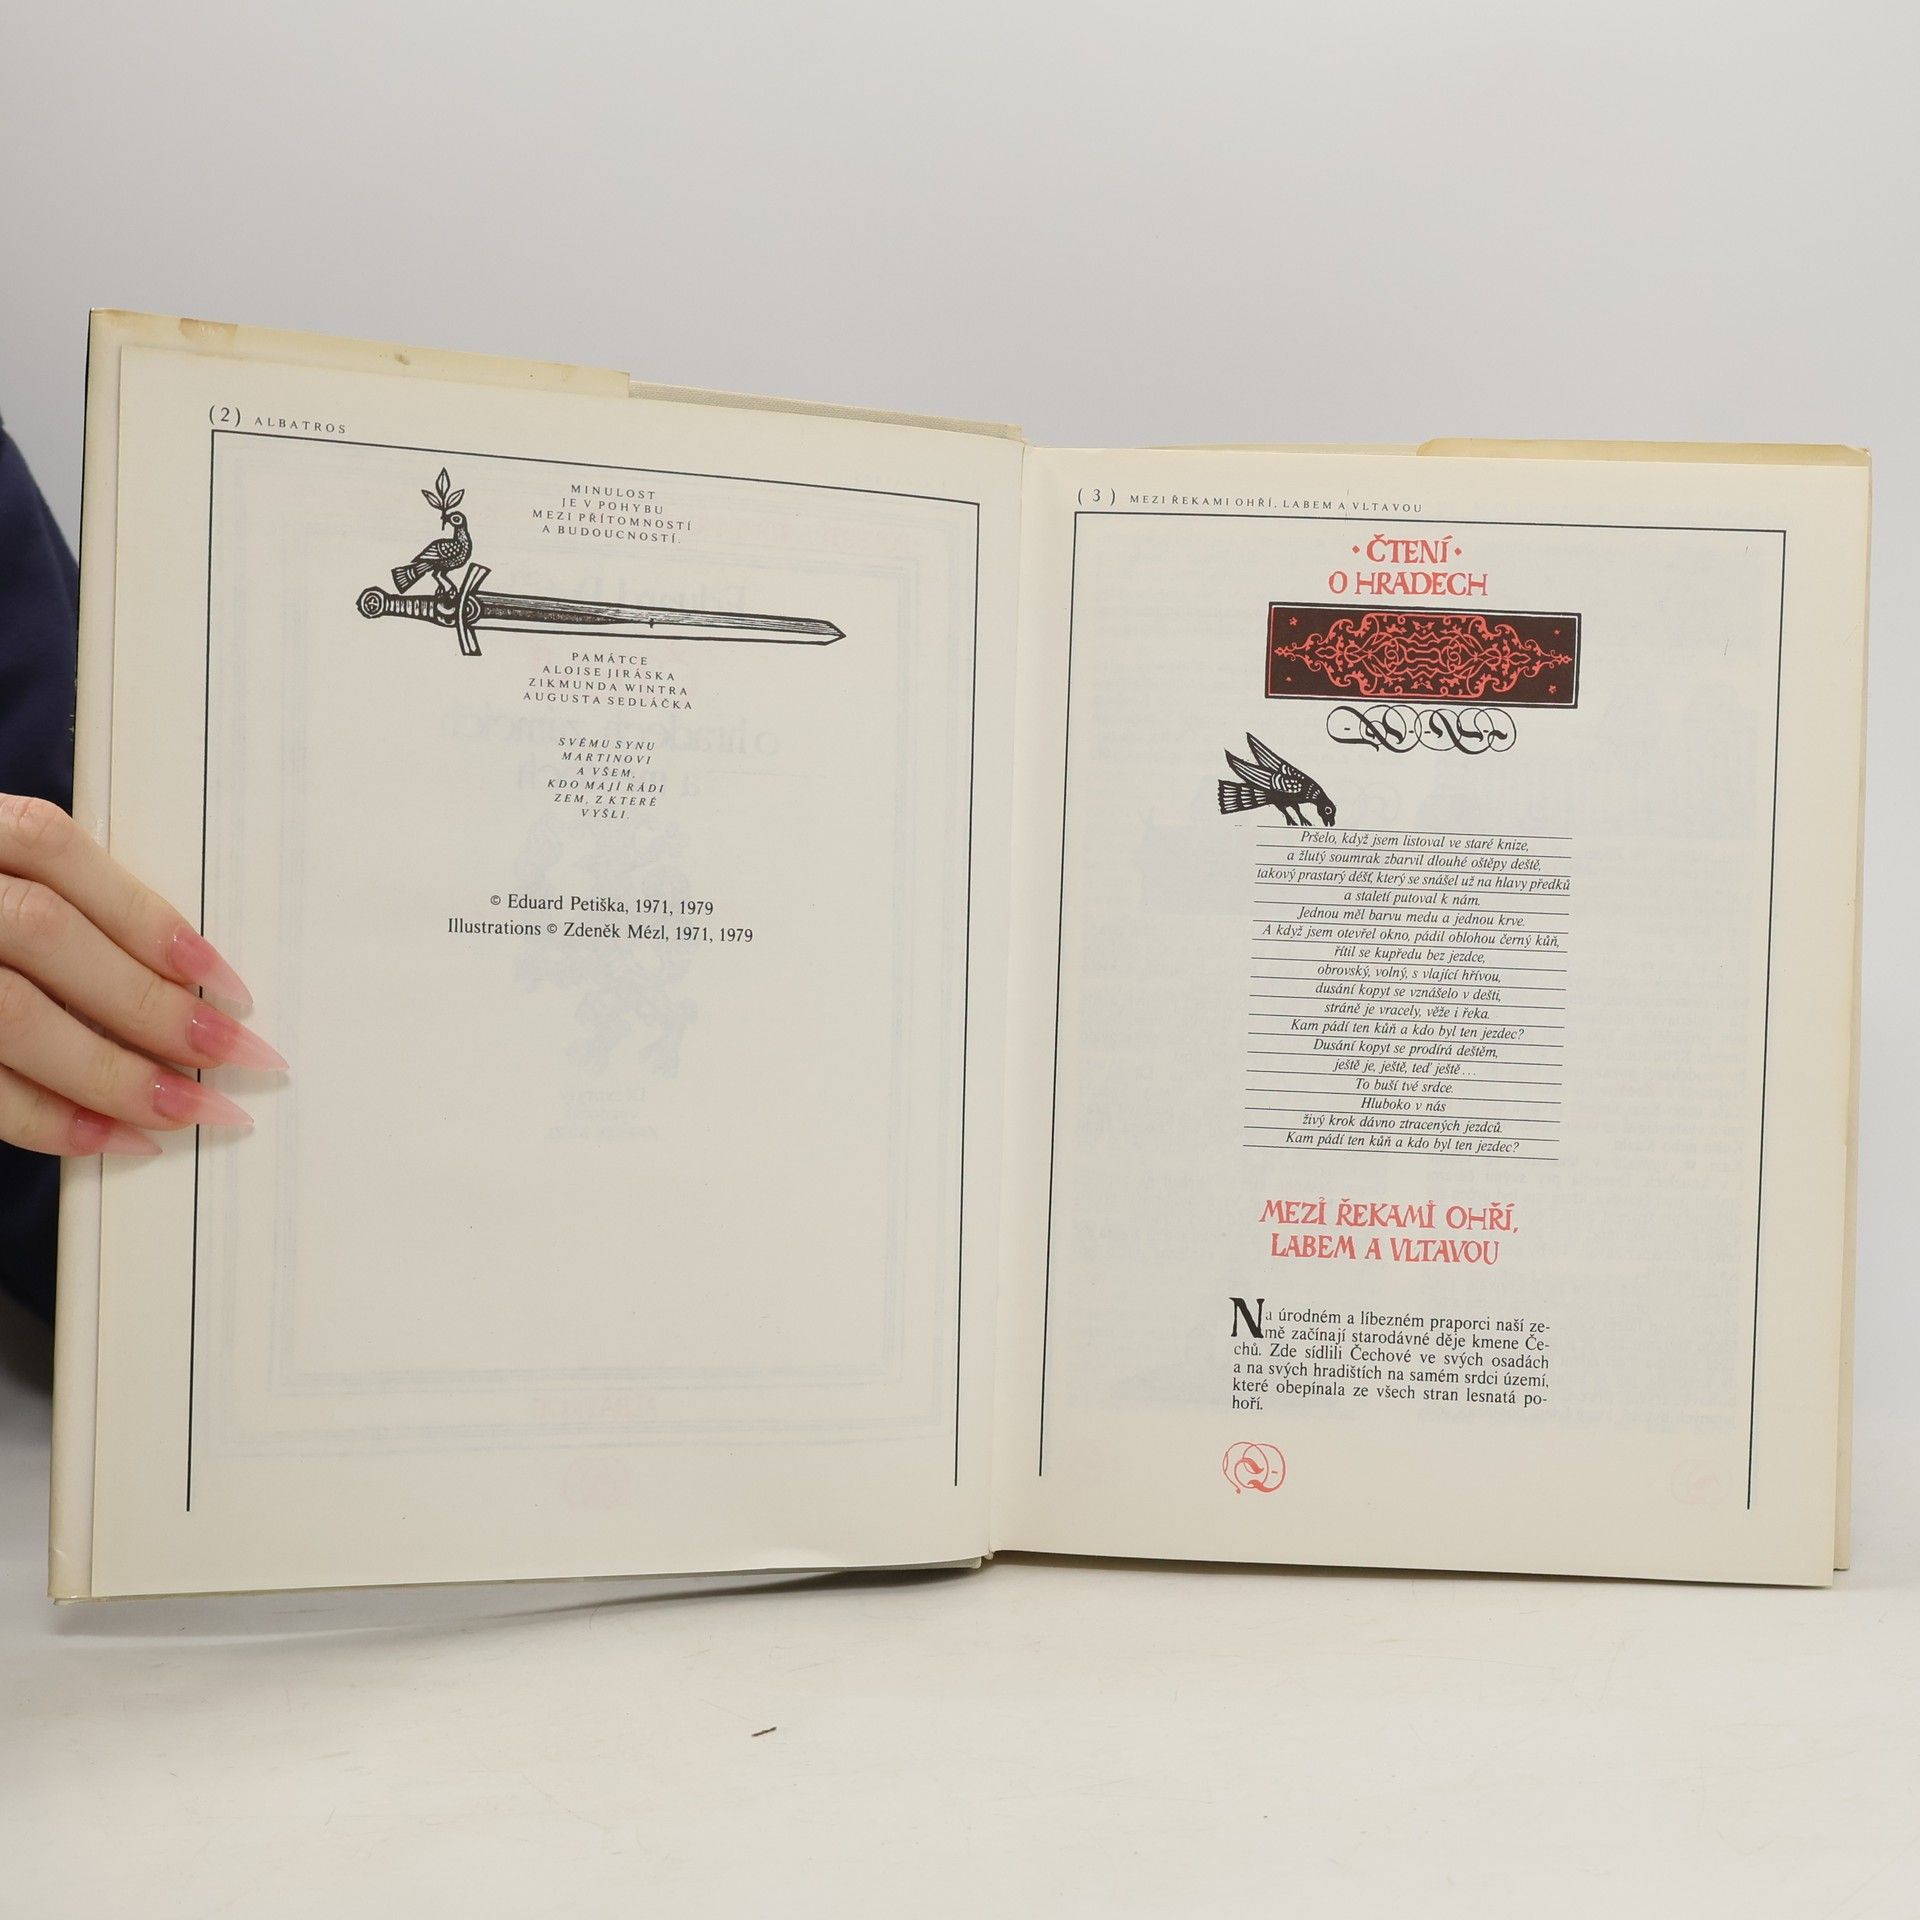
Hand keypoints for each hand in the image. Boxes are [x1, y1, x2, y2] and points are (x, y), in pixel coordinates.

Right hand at [0, 794, 284, 1156]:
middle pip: (42, 933)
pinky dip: (48, 1119)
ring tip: (193, 1108)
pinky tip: (116, 1139)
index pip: (49, 849)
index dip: (144, 914)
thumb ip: (54, 906)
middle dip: (153, 1003)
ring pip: (11, 1012)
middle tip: (244, 1055)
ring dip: (115, 1071)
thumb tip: (183, 980)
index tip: (227, 979)